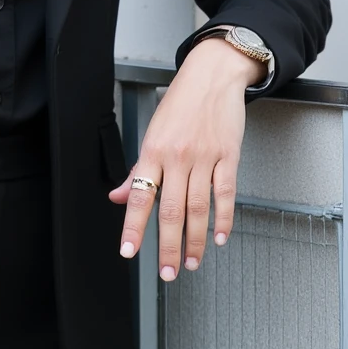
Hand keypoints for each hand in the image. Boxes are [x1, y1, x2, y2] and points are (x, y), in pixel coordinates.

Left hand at [108, 37, 260, 278]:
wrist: (212, 76)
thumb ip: (138, 171)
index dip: (134, 228)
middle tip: (168, 272)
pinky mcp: (228, 156)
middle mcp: (177, 157)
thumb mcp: (152, 134)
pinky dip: (224, 218)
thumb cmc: (180, 104)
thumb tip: (119, 197)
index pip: (140, 197)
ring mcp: (204, 157)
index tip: (129, 252)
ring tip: (192, 262)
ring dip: (195, 240)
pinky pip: (226, 193)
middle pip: (170, 210)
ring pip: (198, 207)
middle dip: (168, 246)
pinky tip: (220, 237)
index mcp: (153, 152)